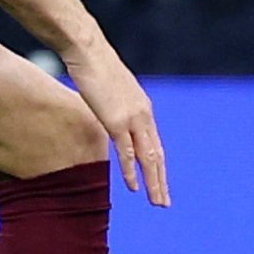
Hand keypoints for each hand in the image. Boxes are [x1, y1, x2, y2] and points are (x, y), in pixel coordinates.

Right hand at [69, 52, 169, 205]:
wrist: (88, 51)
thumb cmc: (93, 64)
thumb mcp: (108, 87)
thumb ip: (112, 102)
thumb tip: (105, 105)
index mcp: (143, 108)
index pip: (154, 143)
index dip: (157, 164)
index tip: (158, 180)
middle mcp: (144, 116)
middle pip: (156, 155)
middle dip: (161, 180)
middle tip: (164, 201)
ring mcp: (132, 119)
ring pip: (147, 158)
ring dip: (153, 182)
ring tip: (157, 201)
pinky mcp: (117, 122)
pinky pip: (127, 153)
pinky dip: (131, 171)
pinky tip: (134, 187)